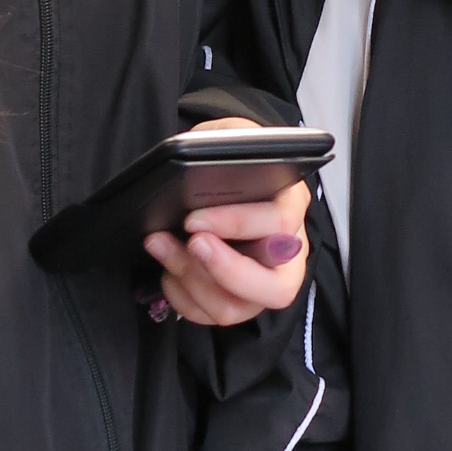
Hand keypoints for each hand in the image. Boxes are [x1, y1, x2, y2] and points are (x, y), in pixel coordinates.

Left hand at [145, 120, 310, 329]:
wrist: (223, 175)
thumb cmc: (228, 158)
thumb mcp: (228, 135)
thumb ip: (222, 142)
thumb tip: (200, 158)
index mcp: (291, 204)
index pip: (280, 223)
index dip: (237, 224)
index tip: (194, 220)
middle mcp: (287, 252)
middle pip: (276, 287)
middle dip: (226, 272)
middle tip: (191, 246)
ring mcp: (264, 281)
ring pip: (238, 307)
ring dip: (192, 282)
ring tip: (161, 247)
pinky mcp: (240, 300)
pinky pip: (212, 315)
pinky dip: (183, 298)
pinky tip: (167, 270)